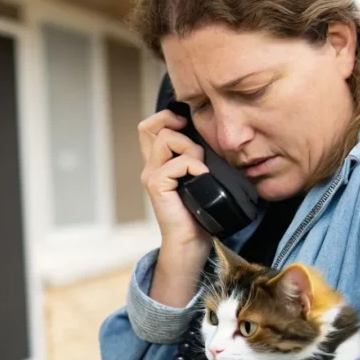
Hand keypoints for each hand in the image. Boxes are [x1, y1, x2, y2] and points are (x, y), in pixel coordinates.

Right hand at [138, 109, 210, 249]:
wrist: (191, 242)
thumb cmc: (199, 212)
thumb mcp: (199, 177)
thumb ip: (196, 158)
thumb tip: (210, 137)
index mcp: (158, 163)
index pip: (149, 127)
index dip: (166, 117)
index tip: (188, 125)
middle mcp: (150, 167)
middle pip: (150, 126)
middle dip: (178, 128)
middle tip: (195, 147)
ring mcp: (151, 175)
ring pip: (166, 139)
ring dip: (190, 149)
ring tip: (201, 168)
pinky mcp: (157, 185)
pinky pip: (177, 162)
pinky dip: (195, 166)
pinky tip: (203, 178)